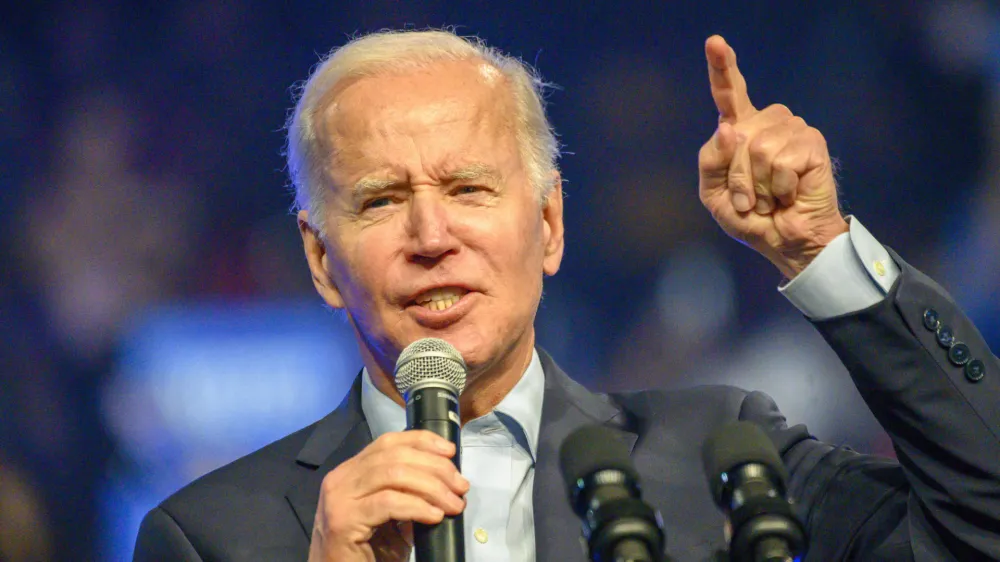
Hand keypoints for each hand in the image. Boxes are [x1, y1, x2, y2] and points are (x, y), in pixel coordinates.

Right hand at [308, 430, 468, 561]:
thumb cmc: (367, 552)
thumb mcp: (391, 516)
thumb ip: (407, 493)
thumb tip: (445, 481)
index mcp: (351, 472)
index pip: (388, 442)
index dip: (422, 441)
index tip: (449, 451)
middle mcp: (341, 478)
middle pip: (395, 456)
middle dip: (435, 467)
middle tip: (460, 486)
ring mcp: (339, 497)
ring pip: (393, 475)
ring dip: (432, 487)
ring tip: (453, 504)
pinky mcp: (343, 520)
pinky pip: (388, 503)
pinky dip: (417, 507)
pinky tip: (434, 516)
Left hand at [698, 35, 847, 278]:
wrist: (785, 242)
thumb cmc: (752, 218)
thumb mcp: (713, 195)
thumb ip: (710, 161)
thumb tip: (729, 127)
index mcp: (740, 130)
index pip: (729, 93)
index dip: (722, 67)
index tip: (715, 41)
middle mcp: (767, 124)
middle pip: (735, 136)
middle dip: (735, 178)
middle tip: (751, 201)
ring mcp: (792, 130)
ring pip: (757, 148)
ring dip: (757, 185)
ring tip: (770, 198)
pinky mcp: (812, 143)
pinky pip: (780, 161)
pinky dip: (779, 188)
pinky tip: (788, 195)